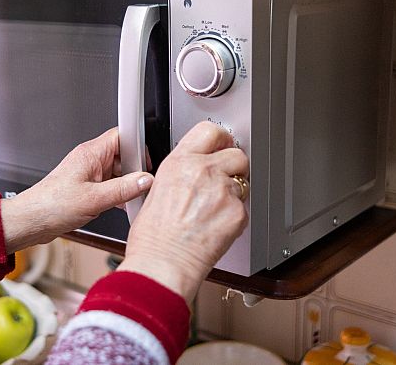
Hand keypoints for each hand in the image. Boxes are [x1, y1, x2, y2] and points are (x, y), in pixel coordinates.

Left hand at [1, 127, 153, 252]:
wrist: (31, 220)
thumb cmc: (51, 205)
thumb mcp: (94, 199)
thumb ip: (124, 189)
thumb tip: (145, 180)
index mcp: (90, 153)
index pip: (121, 134)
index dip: (138, 145)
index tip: (146, 162)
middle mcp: (89, 159)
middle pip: (122, 154)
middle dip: (134, 170)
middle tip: (139, 186)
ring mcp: (88, 173)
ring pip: (117, 171)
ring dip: (125, 184)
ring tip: (127, 199)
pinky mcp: (86, 186)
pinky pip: (109, 184)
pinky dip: (117, 193)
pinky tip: (119, 205)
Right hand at [117, 121, 248, 302]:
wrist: (163, 264)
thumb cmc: (153, 237)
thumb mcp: (155, 191)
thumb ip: (179, 174)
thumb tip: (192, 172)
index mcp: (180, 162)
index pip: (210, 131)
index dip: (221, 138)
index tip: (223, 144)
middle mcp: (203, 172)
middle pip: (237, 154)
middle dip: (233, 167)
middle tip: (224, 181)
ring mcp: (222, 192)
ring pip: (242, 182)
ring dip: (233, 193)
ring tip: (213, 211)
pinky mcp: (237, 213)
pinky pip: (243, 208)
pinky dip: (234, 217)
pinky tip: (216, 227)